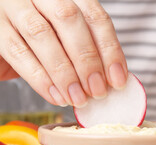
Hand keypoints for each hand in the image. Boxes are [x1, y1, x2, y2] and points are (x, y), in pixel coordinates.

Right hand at [0, 0, 126, 106]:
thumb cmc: (42, 43)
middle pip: (68, 19)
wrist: (4, 38)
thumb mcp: (68, 41)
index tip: (118, 80)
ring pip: (41, 34)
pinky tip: (57, 97)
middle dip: (87, 59)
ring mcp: (13, 6)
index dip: (109, 49)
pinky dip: (41, 79)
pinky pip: (18, 52)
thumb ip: (88, 52)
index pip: (94, 16)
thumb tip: (113, 80)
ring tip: (78, 98)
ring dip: (64, 72)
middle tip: (98, 90)